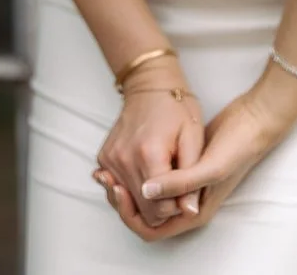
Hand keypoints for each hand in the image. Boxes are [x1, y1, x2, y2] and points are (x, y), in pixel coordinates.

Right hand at [93, 60, 204, 230]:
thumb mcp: (193, 138)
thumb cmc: (177, 109)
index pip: (161, 208)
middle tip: (176, 186)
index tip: (187, 191)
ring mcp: (110, 159)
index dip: (178, 206)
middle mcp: (124, 159)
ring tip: (163, 179)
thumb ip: (191, 178)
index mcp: (149, 155)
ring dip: (147, 200)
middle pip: (144, 211)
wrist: (150, 85)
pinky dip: (132, 190)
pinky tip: (147, 175)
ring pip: (129, 203)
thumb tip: (190, 212)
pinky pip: (117, 189)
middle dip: (162, 207)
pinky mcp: (103, 158)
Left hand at [97, 68, 296, 241]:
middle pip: (145, 215)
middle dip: (124, 201)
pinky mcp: (181, 167)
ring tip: (108, 171)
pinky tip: (123, 158)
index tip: (116, 189)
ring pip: (146, 197)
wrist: (253, 120)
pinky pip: (152, 177)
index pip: (152, 229)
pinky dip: (135, 172)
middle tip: (106, 179)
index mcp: (194, 212)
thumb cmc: (236, 146)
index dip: (130, 215)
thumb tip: (146, 193)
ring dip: (126, 187)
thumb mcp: (209, 166)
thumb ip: (179, 183)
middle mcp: (187, 203)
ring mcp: (184, 186)